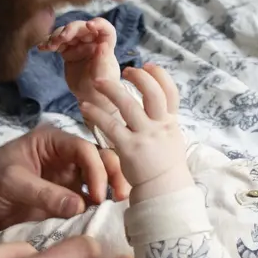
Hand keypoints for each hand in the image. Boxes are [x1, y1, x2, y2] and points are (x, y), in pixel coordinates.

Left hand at [0, 126, 130, 227]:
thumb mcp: (10, 182)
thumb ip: (43, 193)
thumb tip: (80, 206)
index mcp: (52, 142)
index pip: (84, 149)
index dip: (96, 169)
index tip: (97, 194)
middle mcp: (65, 158)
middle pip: (101, 160)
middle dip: (114, 176)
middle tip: (121, 198)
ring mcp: (68, 179)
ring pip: (101, 180)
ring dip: (112, 191)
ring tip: (119, 210)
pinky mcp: (67, 200)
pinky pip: (90, 202)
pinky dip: (100, 209)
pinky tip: (107, 220)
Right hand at [40, 17, 120, 112]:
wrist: (90, 98)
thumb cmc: (102, 89)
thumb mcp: (105, 79)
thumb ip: (103, 63)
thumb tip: (102, 45)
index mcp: (106, 46)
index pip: (105, 30)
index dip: (99, 24)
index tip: (89, 25)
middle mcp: (93, 42)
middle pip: (82, 28)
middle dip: (70, 29)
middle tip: (60, 38)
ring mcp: (79, 46)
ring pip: (67, 33)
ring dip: (57, 36)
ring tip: (49, 46)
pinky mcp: (67, 51)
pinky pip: (57, 43)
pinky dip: (49, 43)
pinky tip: (42, 47)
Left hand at [79, 65, 192, 202]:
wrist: (164, 191)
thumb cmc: (164, 165)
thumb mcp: (173, 139)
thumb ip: (164, 120)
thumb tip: (156, 102)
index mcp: (171, 122)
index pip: (171, 92)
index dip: (160, 76)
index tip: (147, 66)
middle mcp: (160, 126)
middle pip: (152, 93)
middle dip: (139, 77)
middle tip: (124, 71)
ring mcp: (145, 137)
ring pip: (128, 105)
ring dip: (111, 89)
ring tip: (97, 82)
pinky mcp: (129, 148)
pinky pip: (110, 125)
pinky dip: (96, 113)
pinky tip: (84, 106)